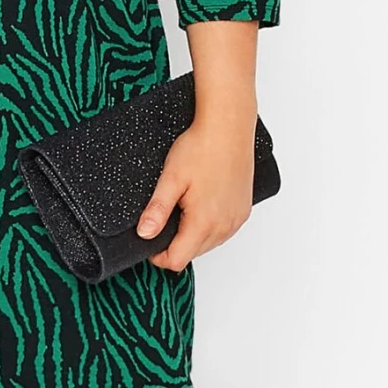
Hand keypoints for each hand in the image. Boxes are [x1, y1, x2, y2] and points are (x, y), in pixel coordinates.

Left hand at [135, 103, 255, 269]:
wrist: (228, 128)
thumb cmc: (202, 148)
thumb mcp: (171, 179)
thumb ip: (157, 210)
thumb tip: (144, 233)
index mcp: (204, 222)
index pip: (177, 260)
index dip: (159, 256)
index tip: (150, 240)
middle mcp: (224, 226)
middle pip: (193, 254)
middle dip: (175, 245)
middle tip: (163, 219)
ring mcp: (236, 219)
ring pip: (209, 244)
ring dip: (192, 236)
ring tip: (183, 209)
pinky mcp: (243, 211)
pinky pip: (223, 231)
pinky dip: (209, 227)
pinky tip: (201, 207)